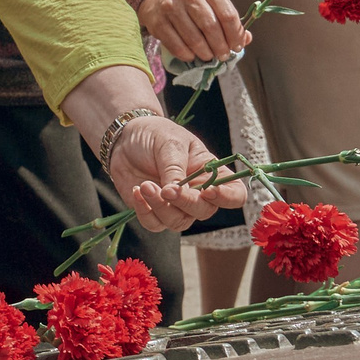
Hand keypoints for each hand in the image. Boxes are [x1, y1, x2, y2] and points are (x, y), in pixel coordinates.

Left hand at [105, 114, 246, 232]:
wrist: (125, 137)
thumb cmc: (155, 135)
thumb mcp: (169, 143)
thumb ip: (175, 168)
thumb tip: (176, 192)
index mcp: (211, 173)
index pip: (235, 194)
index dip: (227, 198)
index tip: (208, 191)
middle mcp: (197, 193)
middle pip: (204, 211)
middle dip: (186, 203)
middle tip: (166, 189)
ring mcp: (176, 204)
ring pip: (178, 222)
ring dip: (161, 207)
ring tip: (144, 185)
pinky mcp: (154, 211)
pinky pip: (154, 224)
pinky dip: (145, 212)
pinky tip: (137, 191)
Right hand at [136, 0, 250, 63]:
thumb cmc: (191, 1)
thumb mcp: (211, 2)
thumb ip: (229, 19)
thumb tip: (245, 39)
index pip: (228, 14)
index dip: (235, 35)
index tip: (237, 46)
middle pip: (211, 27)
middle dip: (220, 46)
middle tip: (223, 55)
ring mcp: (170, 7)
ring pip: (194, 38)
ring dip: (205, 53)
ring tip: (209, 56)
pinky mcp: (157, 21)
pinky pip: (176, 45)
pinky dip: (187, 55)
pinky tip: (192, 55)